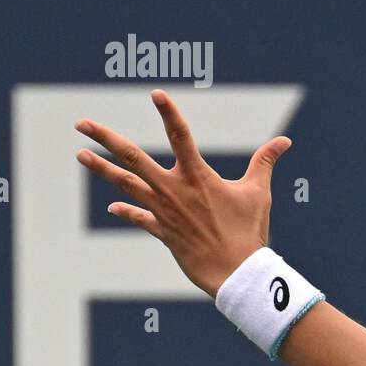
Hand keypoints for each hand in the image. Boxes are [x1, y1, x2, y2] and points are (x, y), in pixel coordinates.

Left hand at [74, 88, 291, 298]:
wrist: (234, 271)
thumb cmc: (249, 231)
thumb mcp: (258, 192)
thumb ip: (264, 162)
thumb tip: (284, 141)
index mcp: (197, 176)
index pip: (181, 136)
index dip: (169, 113)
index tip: (156, 94)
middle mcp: (174, 189)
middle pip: (132, 157)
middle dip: (105, 138)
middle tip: (82, 123)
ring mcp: (163, 210)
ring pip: (125, 184)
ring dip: (101, 169)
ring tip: (80, 154)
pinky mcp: (162, 231)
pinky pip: (139, 218)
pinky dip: (126, 212)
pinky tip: (113, 207)